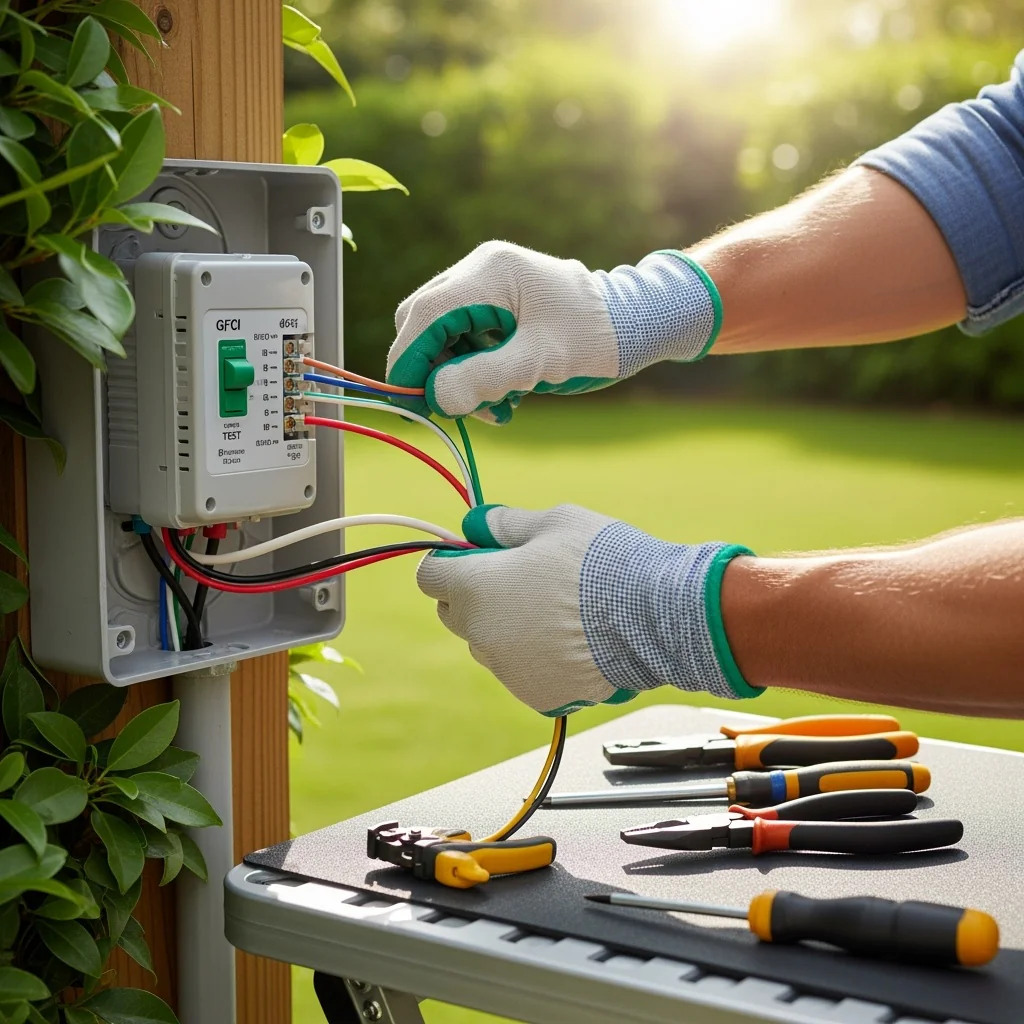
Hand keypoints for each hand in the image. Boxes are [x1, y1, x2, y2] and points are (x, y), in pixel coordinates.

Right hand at [386, 241, 720, 423]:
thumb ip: (484, 378)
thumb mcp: (538, 363)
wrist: (635, 325)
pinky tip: (504, 395)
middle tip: (457, 410)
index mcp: (491, 272)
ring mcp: (488, 285)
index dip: (409, 359)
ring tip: (496, 408)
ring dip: (458, 376)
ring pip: (442, 334)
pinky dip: (474, 370)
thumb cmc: (595, 339)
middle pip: (424, 321)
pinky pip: (464, 338)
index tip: (409, 402)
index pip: (424, 314)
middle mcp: (482, 270)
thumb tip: (435, 397)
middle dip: (434, 369)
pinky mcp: (495, 304)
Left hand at [416, 503, 758, 714]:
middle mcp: (482, 634)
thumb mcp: (554, 522)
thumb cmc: (604, 561)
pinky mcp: (536, 696)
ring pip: (488, 645)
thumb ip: (506, 525)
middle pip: (454, 614)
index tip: (477, 554)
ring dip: (505, 627)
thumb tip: (476, 523)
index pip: (431, 575)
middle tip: (518, 578)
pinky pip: (520, 672)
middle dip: (474, 595)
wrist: (656, 617)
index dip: (450, 561)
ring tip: (554, 610)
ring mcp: (508, 670)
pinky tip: (569, 640)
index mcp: (477, 587)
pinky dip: (534, 658)